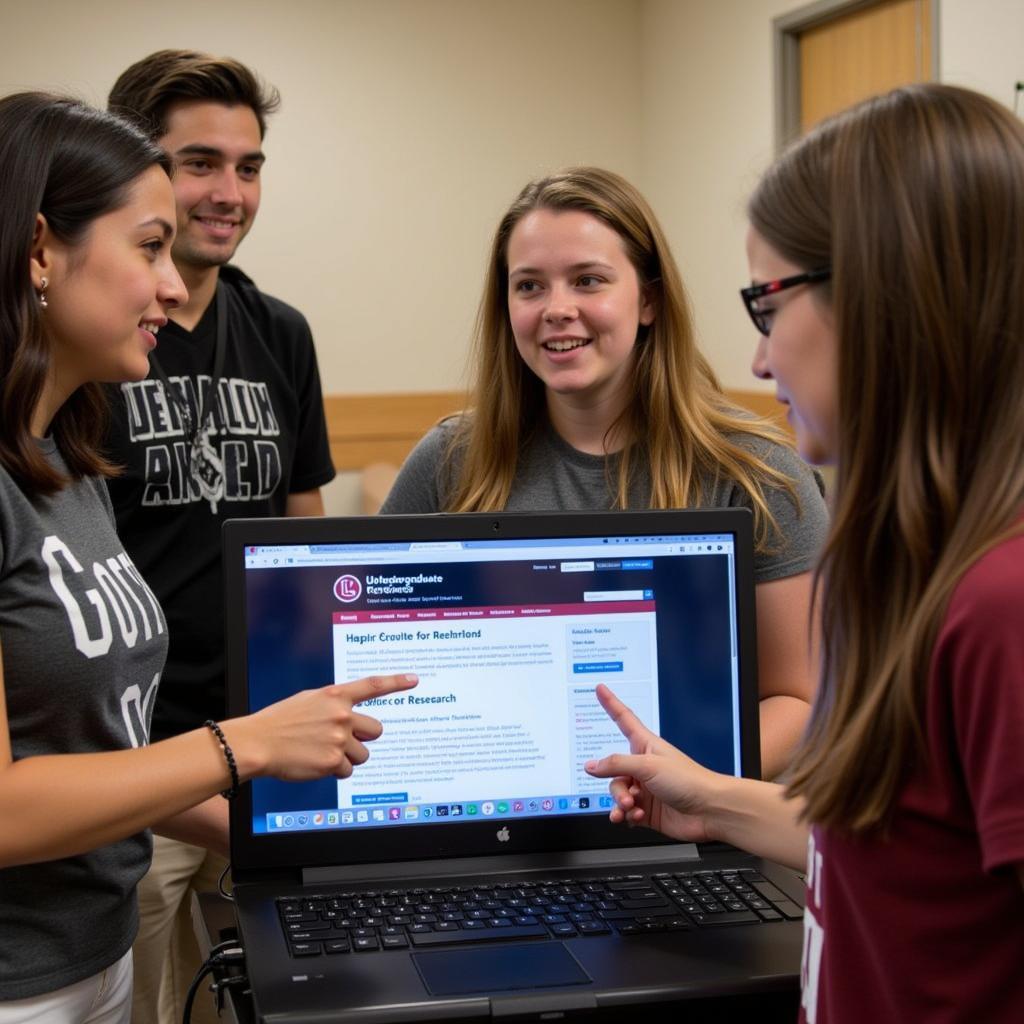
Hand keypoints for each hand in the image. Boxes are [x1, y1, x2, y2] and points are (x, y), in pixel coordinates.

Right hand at [228, 673, 417, 780]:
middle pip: (376, 730)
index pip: (373, 685)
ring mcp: (339, 739)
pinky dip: (335, 771)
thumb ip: (333, 704)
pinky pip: (347, 771)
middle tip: (344, 741)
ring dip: (348, 757)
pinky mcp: (334, 761)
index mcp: (335, 695)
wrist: (258, 743)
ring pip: (363, 754)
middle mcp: (342, 715)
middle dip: (364, 738)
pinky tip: (316, 764)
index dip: (396, 682)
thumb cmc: (279, 723)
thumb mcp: (309, 701)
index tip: (414, 679)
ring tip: (322, 753)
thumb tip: (350, 714)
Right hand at [584, 684, 719, 842]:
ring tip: (630, 809)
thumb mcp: (648, 766)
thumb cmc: (689, 780)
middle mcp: (644, 766)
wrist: (709, 811)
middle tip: (628, 797)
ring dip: (621, 803)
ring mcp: (646, 788)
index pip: (623, 719)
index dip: (611, 704)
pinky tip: (635, 818)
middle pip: (614, 770)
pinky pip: (625, 812)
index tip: (601, 689)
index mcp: (646, 746)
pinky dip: (627, 816)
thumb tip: (592, 766)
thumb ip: (616, 765)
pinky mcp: (648, 809)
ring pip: (618, 793)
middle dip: (616, 787)